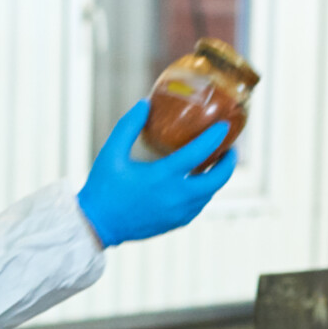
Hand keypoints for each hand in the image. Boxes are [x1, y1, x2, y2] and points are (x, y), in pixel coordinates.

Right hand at [75, 100, 238, 247]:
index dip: (215, 137)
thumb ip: (128, 126)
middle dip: (228, 163)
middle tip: (230, 149)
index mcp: (161, 176)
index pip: (199, 153)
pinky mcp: (175, 223)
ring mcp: (178, 213)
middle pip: (217, 180)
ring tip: (215, 163)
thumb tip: (145, 103)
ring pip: (210, 194)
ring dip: (217, 178)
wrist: (97, 225)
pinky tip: (198, 182)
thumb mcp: (111, 152)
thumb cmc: (103, 186)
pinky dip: (203, 192)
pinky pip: (199, 206)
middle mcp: (175, 196)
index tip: (224, 125)